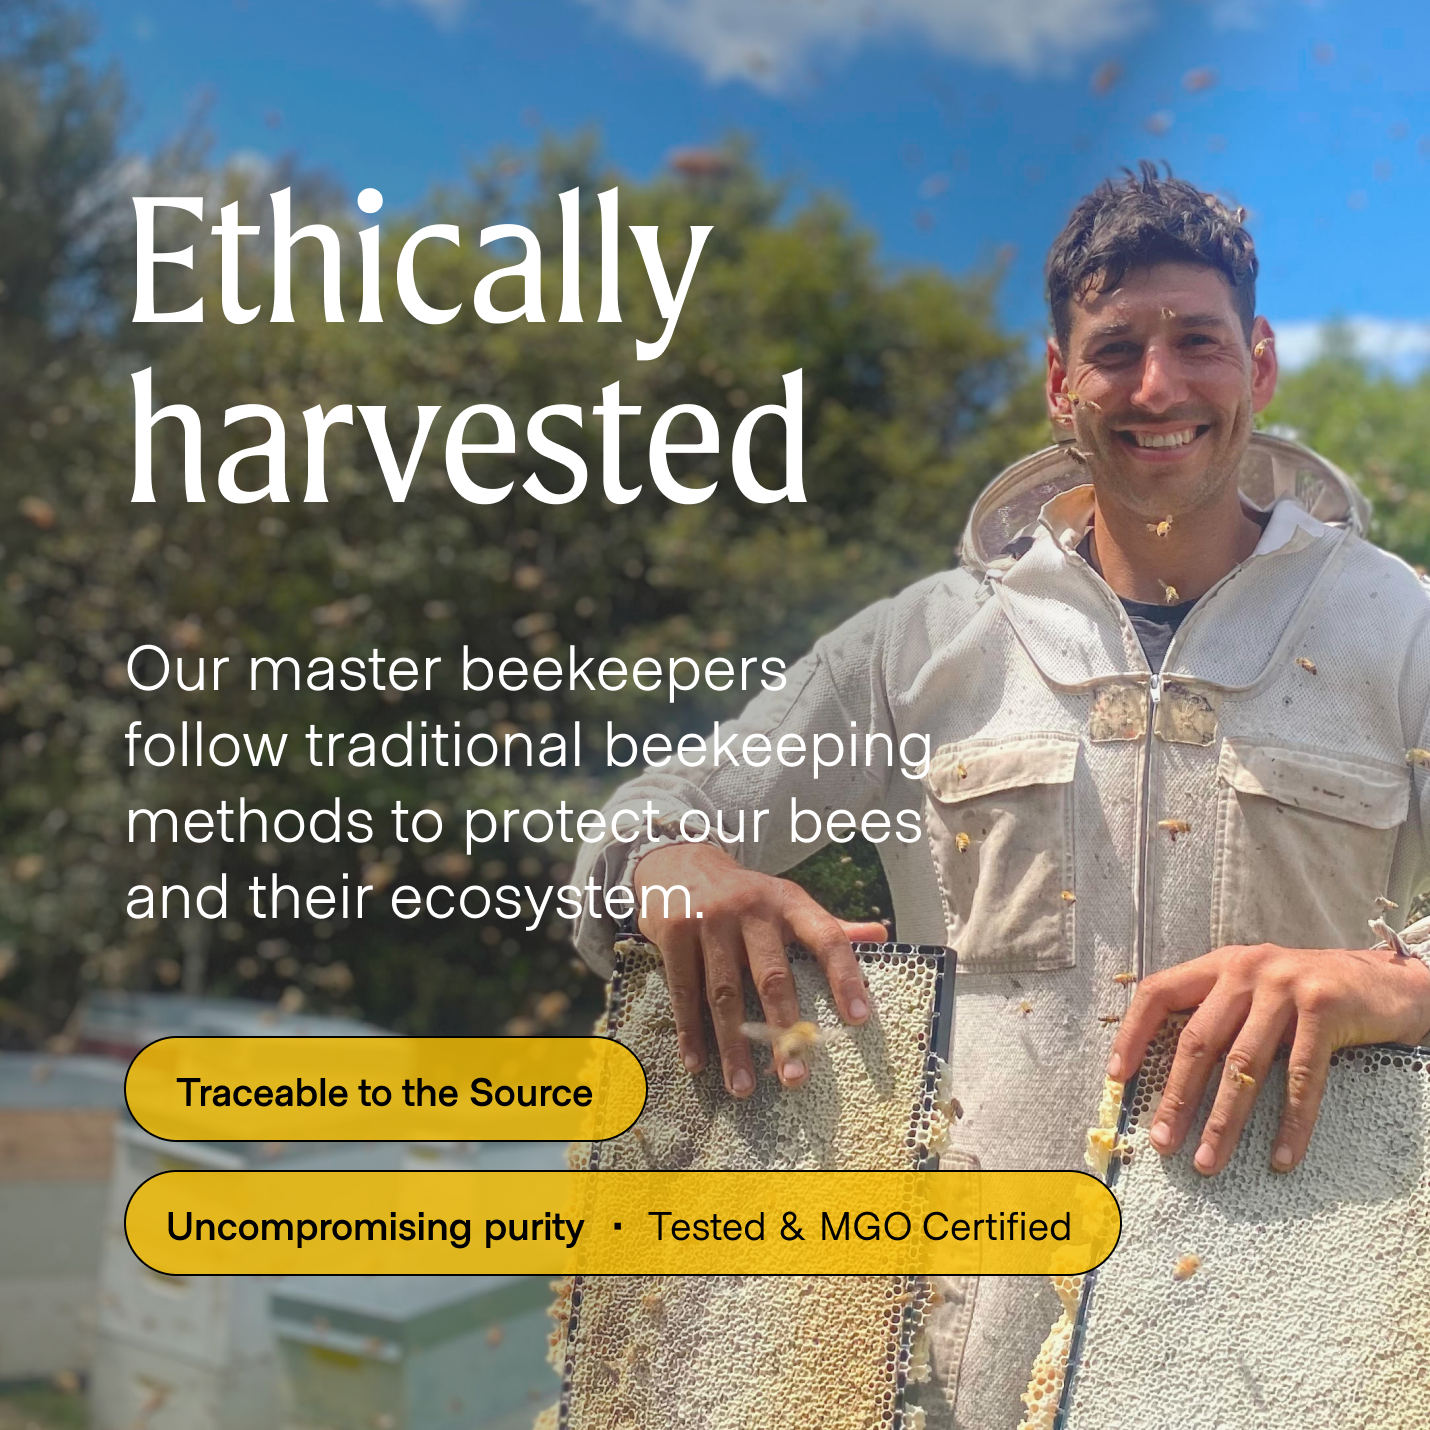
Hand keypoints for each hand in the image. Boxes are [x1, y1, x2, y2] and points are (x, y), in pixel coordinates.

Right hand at [633, 842, 884, 1096]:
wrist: (679, 862)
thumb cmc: (746, 895)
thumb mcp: (787, 901)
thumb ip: (830, 925)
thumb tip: (881, 935)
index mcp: (788, 902)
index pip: (827, 937)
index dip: (845, 977)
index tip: (860, 1019)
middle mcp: (751, 908)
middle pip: (772, 976)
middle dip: (783, 1031)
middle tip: (794, 1078)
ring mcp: (709, 919)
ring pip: (724, 993)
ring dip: (734, 1046)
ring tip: (744, 1087)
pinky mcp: (673, 932)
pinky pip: (683, 990)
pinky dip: (690, 1031)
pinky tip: (698, 1064)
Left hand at [1107, 942, 1429, 1175]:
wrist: (1387, 982)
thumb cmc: (1310, 997)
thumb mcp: (1256, 992)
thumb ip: (1220, 1015)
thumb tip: (1174, 1080)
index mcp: (1220, 966)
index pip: (1159, 992)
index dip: (1133, 1033)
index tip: (1117, 1077)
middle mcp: (1246, 970)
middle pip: (1198, 1041)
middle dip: (1177, 1097)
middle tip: (1163, 1143)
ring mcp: (1285, 987)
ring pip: (1243, 1065)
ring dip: (1223, 1120)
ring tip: (1208, 1161)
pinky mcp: (1325, 1009)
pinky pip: (1302, 1078)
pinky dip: (1291, 1122)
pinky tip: (1282, 1157)